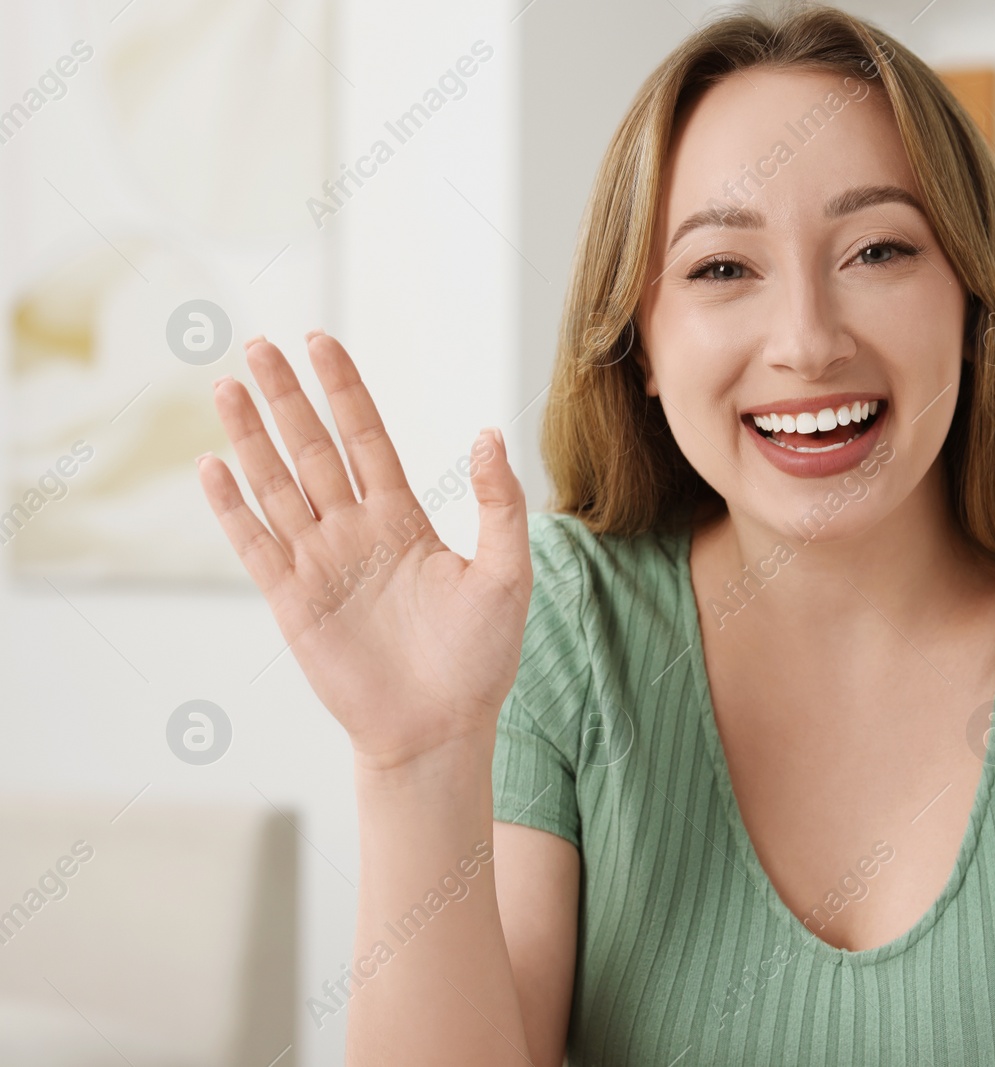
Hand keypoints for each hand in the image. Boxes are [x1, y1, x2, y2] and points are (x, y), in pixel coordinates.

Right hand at [197, 332, 533, 768]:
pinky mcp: (292, 602)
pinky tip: (212, 465)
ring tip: (228, 385)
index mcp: (403, 519)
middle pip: (311, 449)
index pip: (365, 438)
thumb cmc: (479, 657)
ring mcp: (319, 563)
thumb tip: (489, 434)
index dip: (343, 390)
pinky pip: (256, 544)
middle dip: (287, 396)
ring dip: (250, 437)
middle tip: (260, 343)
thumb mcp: (506, 575)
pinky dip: (232, 507)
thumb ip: (500, 505)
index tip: (322, 341)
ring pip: (276, 485)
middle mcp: (355, 531)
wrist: (440, 729)